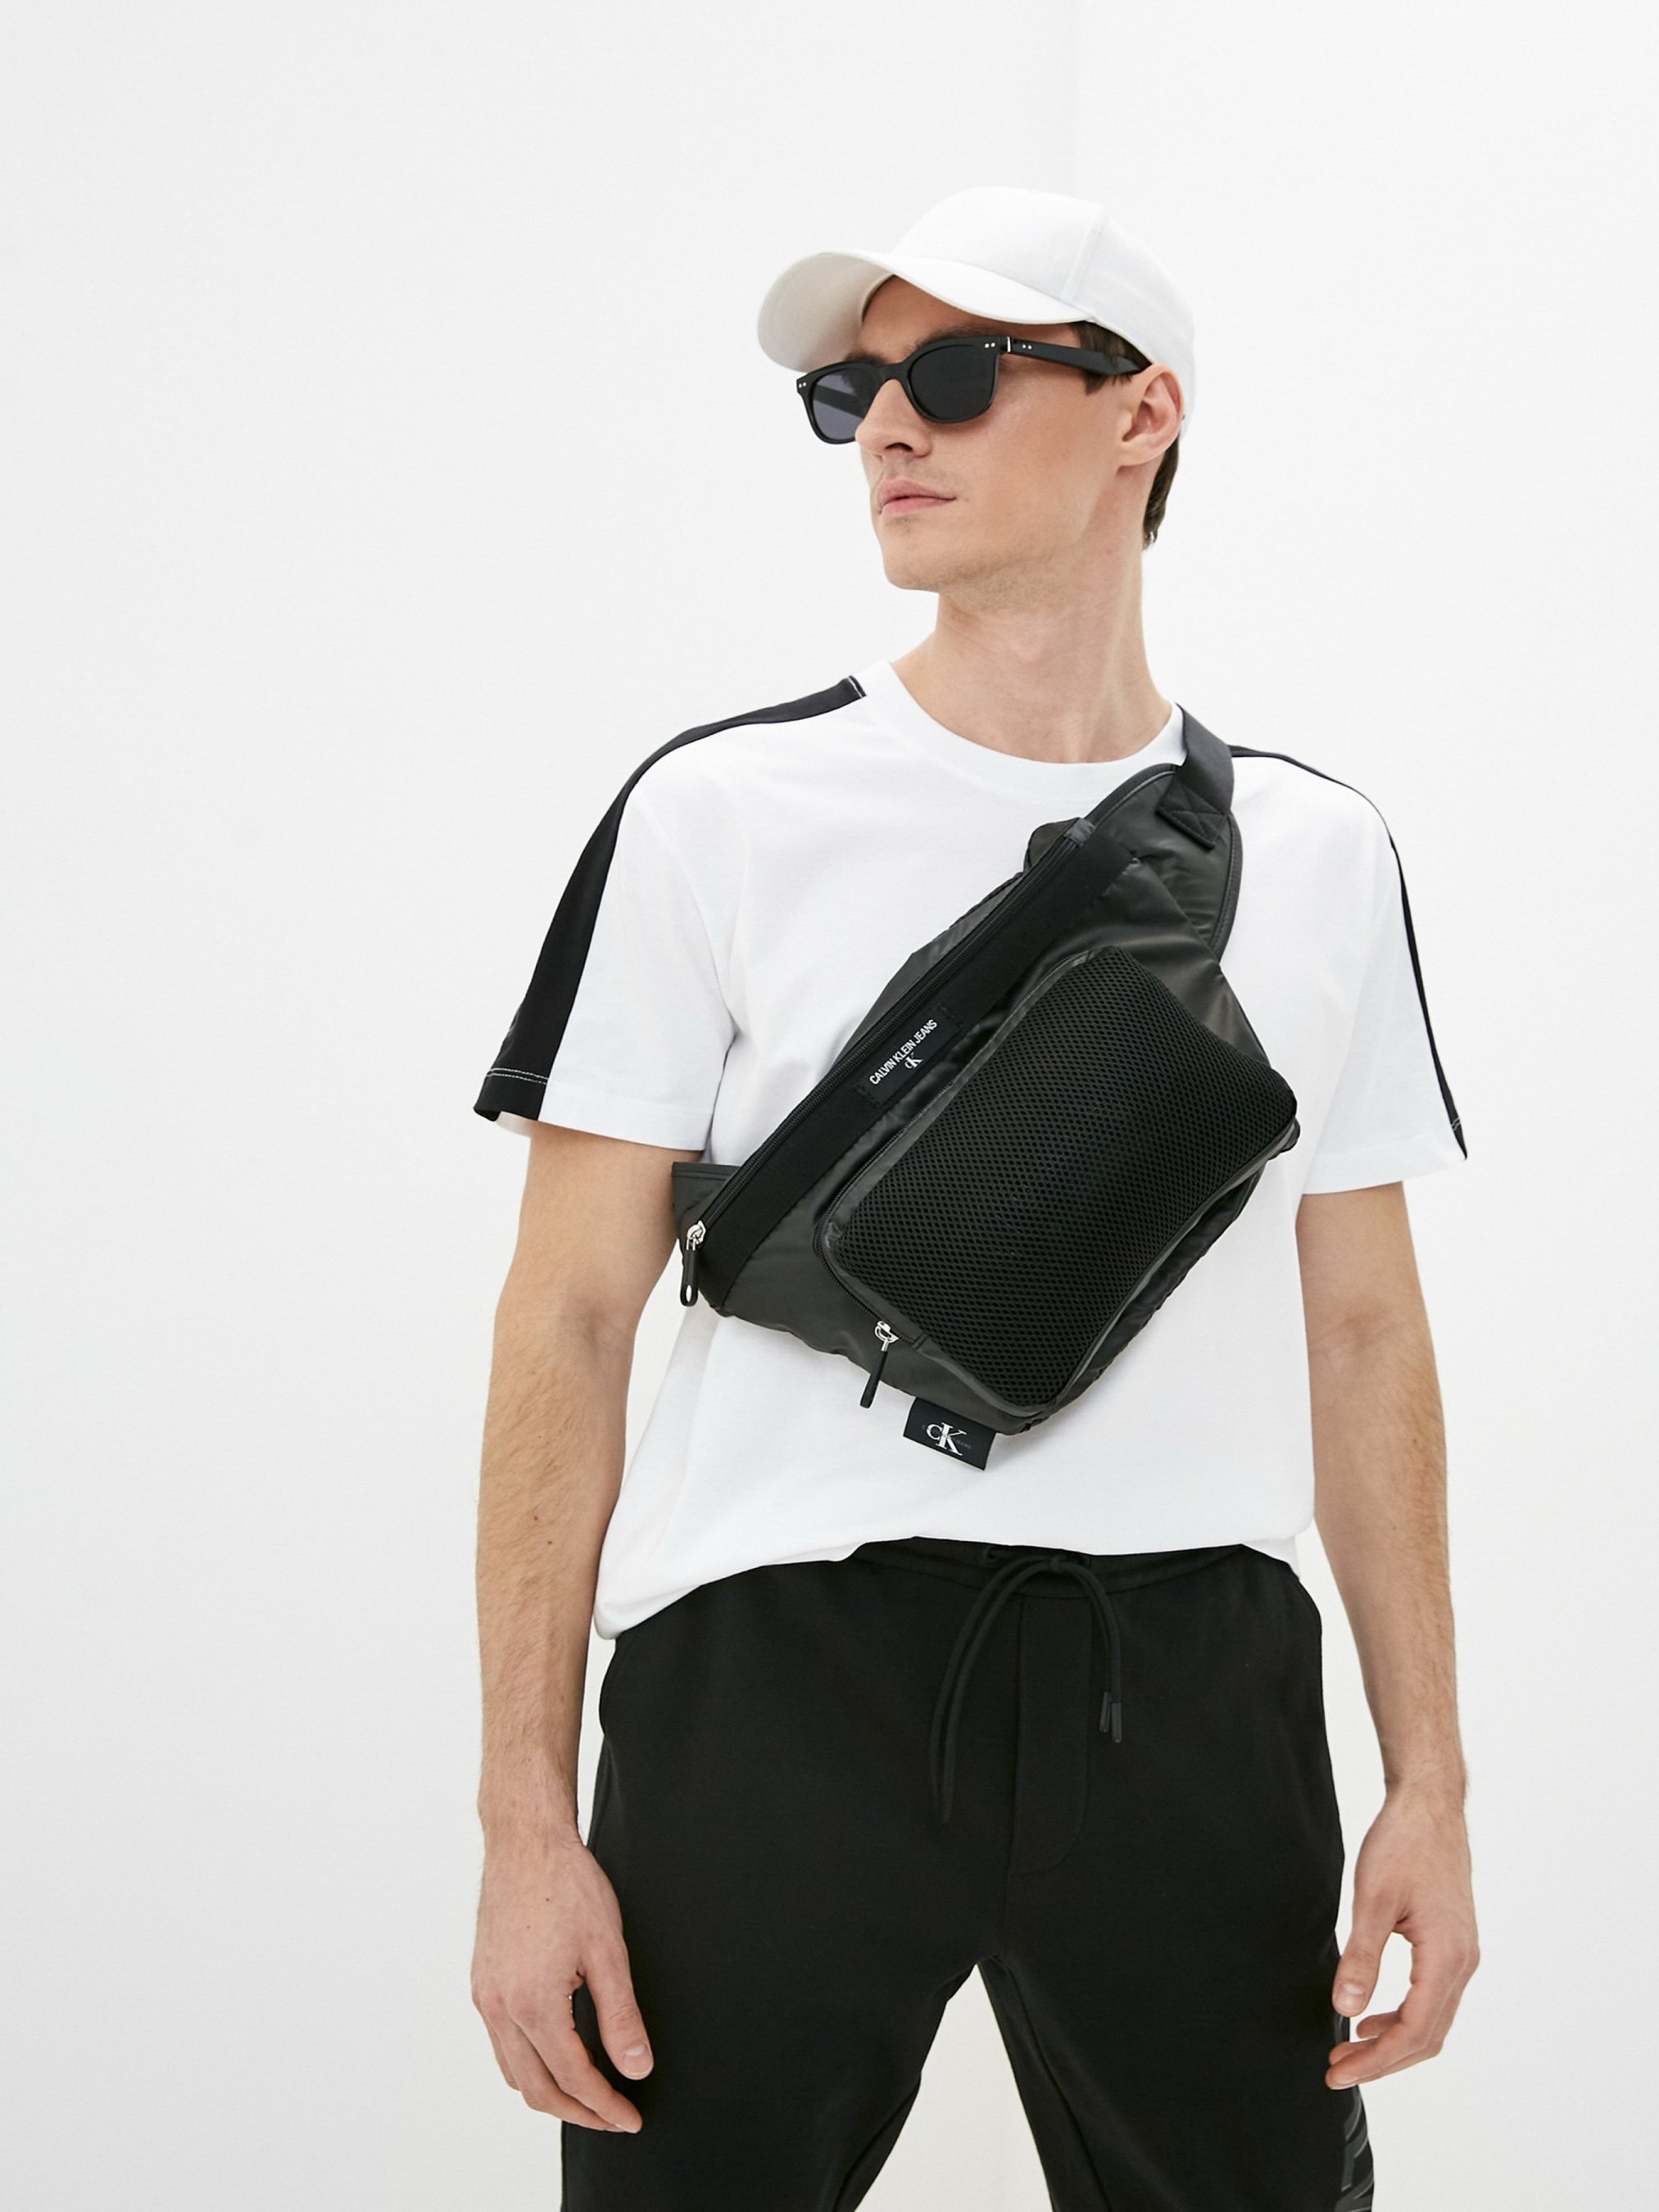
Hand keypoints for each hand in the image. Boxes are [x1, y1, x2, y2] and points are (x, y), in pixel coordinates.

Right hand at [472, 1831, 653, 2130]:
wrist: (525, 1842)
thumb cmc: (568, 1885)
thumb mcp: (608, 1950)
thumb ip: (621, 2016)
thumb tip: (637, 2068)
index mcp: (533, 2004)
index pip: (574, 2078)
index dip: (606, 2106)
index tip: (631, 2118)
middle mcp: (500, 2009)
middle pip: (538, 2090)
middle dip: (579, 2113)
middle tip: (614, 2118)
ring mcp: (485, 1998)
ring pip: (514, 2074)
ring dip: (551, 2094)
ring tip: (588, 2096)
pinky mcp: (481, 1985)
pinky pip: (500, 2046)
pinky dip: (528, 2067)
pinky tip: (553, 2057)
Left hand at [1327, 1788, 1478, 2089]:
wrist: (1429, 1806)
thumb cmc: (1402, 1844)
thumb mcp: (1373, 1899)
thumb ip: (1361, 1957)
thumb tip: (1345, 2009)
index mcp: (1447, 1957)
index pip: (1414, 2031)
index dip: (1376, 2059)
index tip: (1338, 2072)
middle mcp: (1463, 1963)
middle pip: (1428, 2037)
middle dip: (1382, 2059)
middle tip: (1338, 2069)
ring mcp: (1463, 1954)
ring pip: (1433, 2020)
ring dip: (1393, 2041)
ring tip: (1350, 2047)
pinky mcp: (1454, 1943)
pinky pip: (1433, 1997)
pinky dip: (1404, 2017)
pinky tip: (1372, 2015)